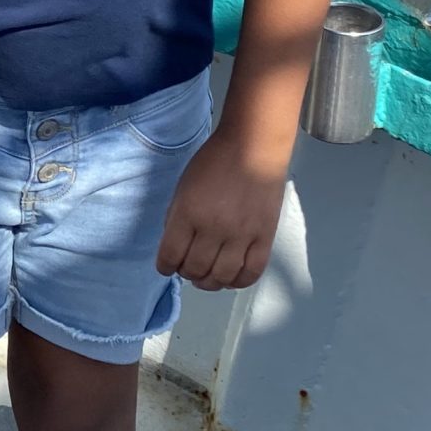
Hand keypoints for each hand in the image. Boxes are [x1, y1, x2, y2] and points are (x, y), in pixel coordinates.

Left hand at [155, 130, 286, 291]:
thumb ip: (177, 218)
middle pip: (195, 269)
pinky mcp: (264, 238)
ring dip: (210, 283)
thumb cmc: (214, 162)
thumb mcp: (183, 187)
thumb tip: (174, 248)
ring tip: (207, 277)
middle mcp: (213, 228)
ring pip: (221, 277)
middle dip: (187, 273)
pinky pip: (251, 272)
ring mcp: (241, 235)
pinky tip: (230, 278)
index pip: (170, 255)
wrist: (253, 147)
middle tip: (189, 269)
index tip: (168, 266)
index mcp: (188, 213)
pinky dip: (238, 282)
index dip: (165, 266)